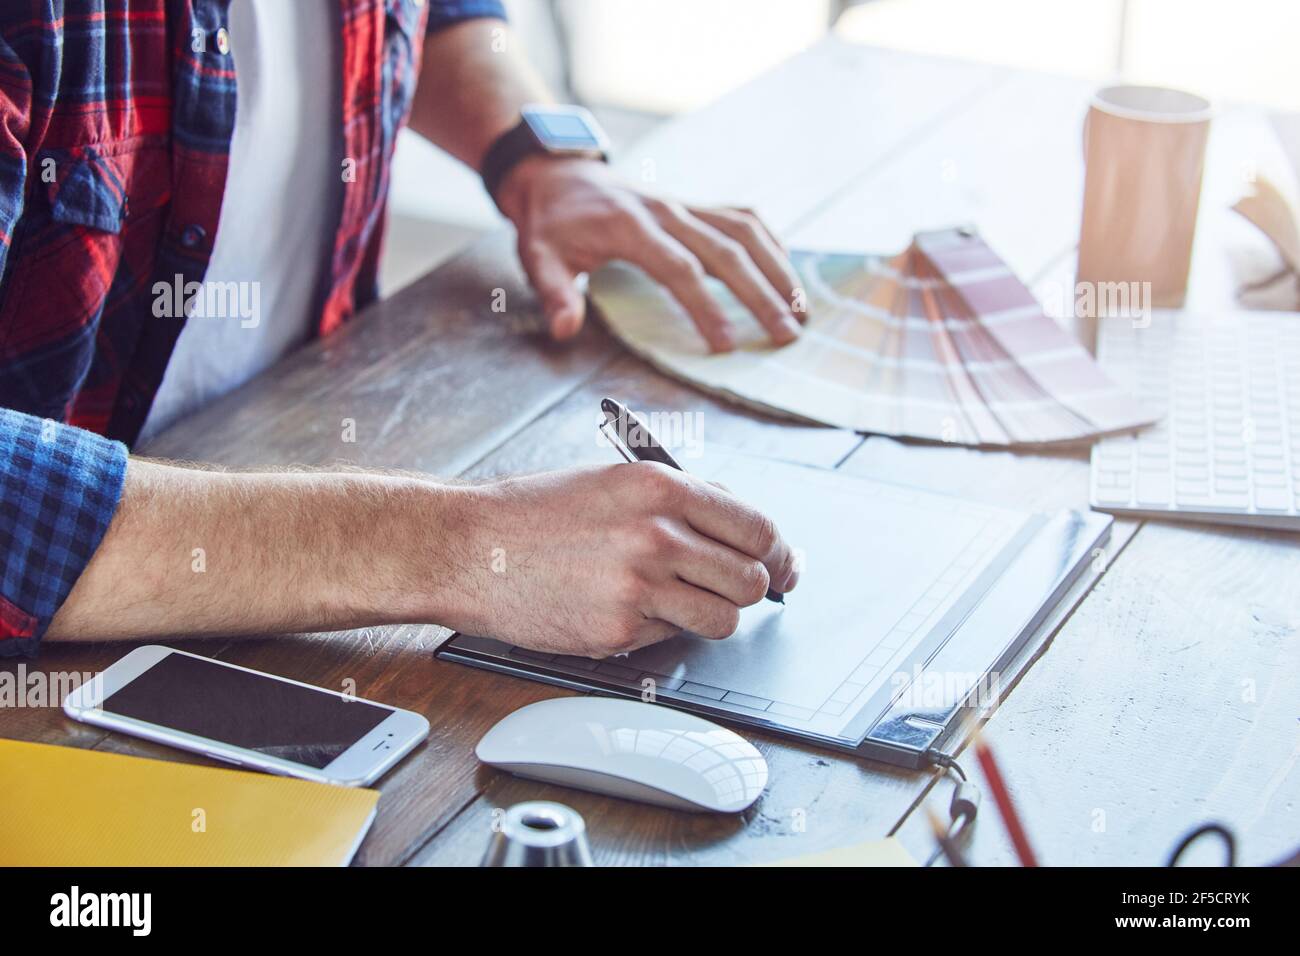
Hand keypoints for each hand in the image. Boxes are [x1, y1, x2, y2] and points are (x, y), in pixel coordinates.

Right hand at [439, 463, 798, 656]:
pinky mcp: (618, 630)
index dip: (780, 553)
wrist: (470, 547)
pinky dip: (662, 631)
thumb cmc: (536, 512)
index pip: (757, 528)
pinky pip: (672, 639)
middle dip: (751, 588)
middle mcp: (657, 534)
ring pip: (724, 618)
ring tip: (681, 602)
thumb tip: (743, 524)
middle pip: (752, 579)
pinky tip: (629, 609)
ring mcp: (639, 586)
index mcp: (661, 487)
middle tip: (733, 588)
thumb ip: (683, 497)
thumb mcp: (615, 479)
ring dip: (714, 615)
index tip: (783, 566)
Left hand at [496, 156, 806, 352]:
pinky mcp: (696, 206)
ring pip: (745, 230)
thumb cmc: (550, 224)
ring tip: (802, 309)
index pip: (679, 269)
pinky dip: (770, 243)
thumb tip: (564, 330)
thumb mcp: (537, 257)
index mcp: (631, 226)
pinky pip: (743, 218)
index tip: (726, 345)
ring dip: (777, 268)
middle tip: (786, 335)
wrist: (557, 174)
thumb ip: (554, 293)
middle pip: (727, 250)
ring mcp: (686, 204)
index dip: (705, 306)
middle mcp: (668, 210)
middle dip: (761, 294)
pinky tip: (786, 274)